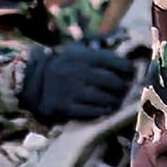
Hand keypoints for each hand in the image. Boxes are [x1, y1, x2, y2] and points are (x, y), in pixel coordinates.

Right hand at [21, 41, 137, 120]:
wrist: (33, 81)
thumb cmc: (64, 67)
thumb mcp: (79, 54)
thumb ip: (101, 58)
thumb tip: (131, 66)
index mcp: (84, 57)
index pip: (116, 62)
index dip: (128, 70)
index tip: (133, 74)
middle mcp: (79, 73)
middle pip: (113, 82)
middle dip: (123, 88)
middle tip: (127, 91)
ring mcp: (72, 91)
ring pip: (104, 99)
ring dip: (115, 102)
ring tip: (117, 102)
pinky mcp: (65, 107)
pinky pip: (91, 112)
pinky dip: (103, 111)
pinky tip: (107, 110)